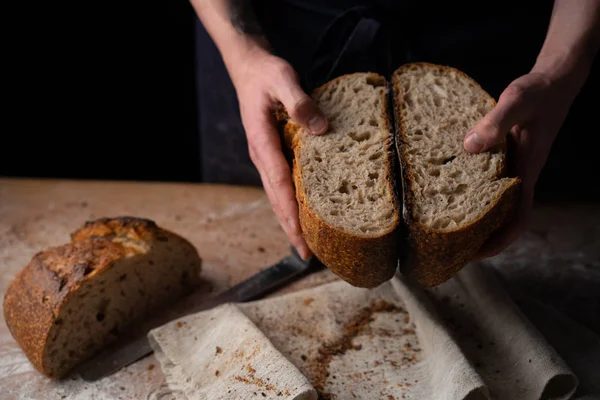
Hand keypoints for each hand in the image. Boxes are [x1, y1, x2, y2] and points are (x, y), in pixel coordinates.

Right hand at [230, 50, 327, 258]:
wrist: (249, 68)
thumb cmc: (266, 74)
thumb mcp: (283, 79)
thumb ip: (300, 102)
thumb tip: (320, 129)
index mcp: (262, 142)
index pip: (279, 184)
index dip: (291, 212)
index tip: (301, 236)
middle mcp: (261, 155)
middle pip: (276, 199)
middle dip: (290, 227)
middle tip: (307, 254)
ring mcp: (265, 156)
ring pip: (278, 195)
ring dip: (291, 219)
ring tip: (307, 243)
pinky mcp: (272, 153)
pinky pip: (282, 183)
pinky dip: (292, 202)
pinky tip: (305, 212)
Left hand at [463, 69, 582, 258]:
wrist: (555, 81)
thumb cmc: (538, 92)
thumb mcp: (516, 100)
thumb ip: (495, 121)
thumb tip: (470, 146)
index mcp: (527, 169)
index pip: (518, 216)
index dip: (500, 240)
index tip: (475, 254)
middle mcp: (522, 173)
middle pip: (506, 218)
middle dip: (483, 238)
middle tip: (451, 250)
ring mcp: (516, 167)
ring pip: (499, 203)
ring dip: (479, 219)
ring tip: (447, 228)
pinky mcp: (509, 157)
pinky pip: (493, 184)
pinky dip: (477, 193)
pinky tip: (454, 189)